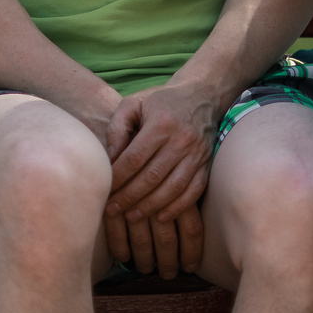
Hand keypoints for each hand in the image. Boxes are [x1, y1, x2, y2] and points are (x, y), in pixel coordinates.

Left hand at [103, 82, 217, 278]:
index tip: (104, 190)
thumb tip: (109, 158)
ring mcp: (197, 153)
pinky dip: (178, 207)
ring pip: (173, 188)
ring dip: (150, 206)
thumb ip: (118, 127)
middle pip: (152, 177)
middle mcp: (181, 140)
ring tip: (131, 217)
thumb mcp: (134, 103)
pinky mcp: (207, 163)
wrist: (202, 94)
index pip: (135, 158)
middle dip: (129, 197)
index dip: (118, 178)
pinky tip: (161, 216)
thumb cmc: (161, 101)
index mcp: (161, 124)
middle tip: (112, 209)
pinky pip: (194, 191)